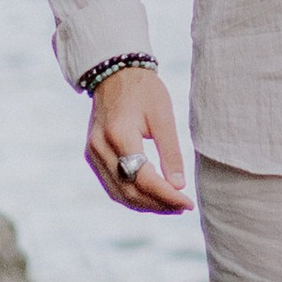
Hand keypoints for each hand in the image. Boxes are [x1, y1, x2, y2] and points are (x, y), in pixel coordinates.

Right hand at [85, 66, 189, 214]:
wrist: (114, 74)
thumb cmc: (144, 91)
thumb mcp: (163, 116)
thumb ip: (171, 152)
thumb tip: (179, 186)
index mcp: (119, 135)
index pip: (144, 177)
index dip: (167, 195)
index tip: (188, 203)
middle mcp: (101, 148)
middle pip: (129, 191)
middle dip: (158, 204)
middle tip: (183, 207)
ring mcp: (93, 154)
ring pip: (119, 193)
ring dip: (145, 205)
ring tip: (172, 206)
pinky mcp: (93, 156)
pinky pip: (112, 185)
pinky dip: (132, 196)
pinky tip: (153, 198)